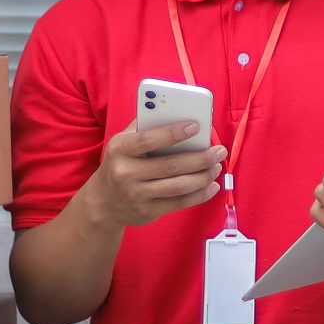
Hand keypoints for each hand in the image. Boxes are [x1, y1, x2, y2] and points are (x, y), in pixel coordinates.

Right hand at [76, 121, 224, 228]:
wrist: (104, 201)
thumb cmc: (121, 162)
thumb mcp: (123, 141)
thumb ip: (145, 125)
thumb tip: (179, 112)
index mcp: (120, 149)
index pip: (149, 139)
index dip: (174, 133)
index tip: (196, 126)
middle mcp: (126, 173)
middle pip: (171, 165)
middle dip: (201, 158)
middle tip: (219, 151)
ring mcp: (137, 195)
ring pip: (179, 186)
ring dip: (204, 176)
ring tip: (217, 167)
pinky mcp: (148, 211)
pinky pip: (180, 203)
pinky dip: (200, 194)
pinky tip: (212, 185)